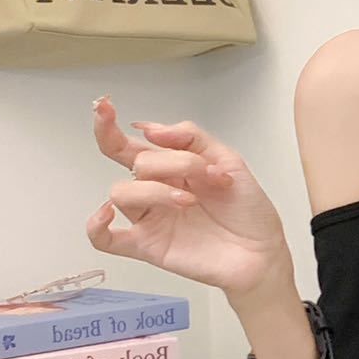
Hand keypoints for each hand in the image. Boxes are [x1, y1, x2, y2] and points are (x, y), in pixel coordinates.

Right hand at [87, 98, 291, 299]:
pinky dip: (96, 226)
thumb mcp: (229, 160)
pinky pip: (106, 240)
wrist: (262, 252)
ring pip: (123, 193)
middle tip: (203, 172)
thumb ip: (192, 138)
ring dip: (155, 191)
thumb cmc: (248, 211)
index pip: (131, 144)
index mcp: (172, 168)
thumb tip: (150, 128)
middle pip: (136, 163)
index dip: (110, 125)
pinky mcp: (147, 246)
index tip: (105, 106)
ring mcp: (150, 218)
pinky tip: (107, 214)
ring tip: (189, 201)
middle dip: (171, 162)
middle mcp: (156, 190)